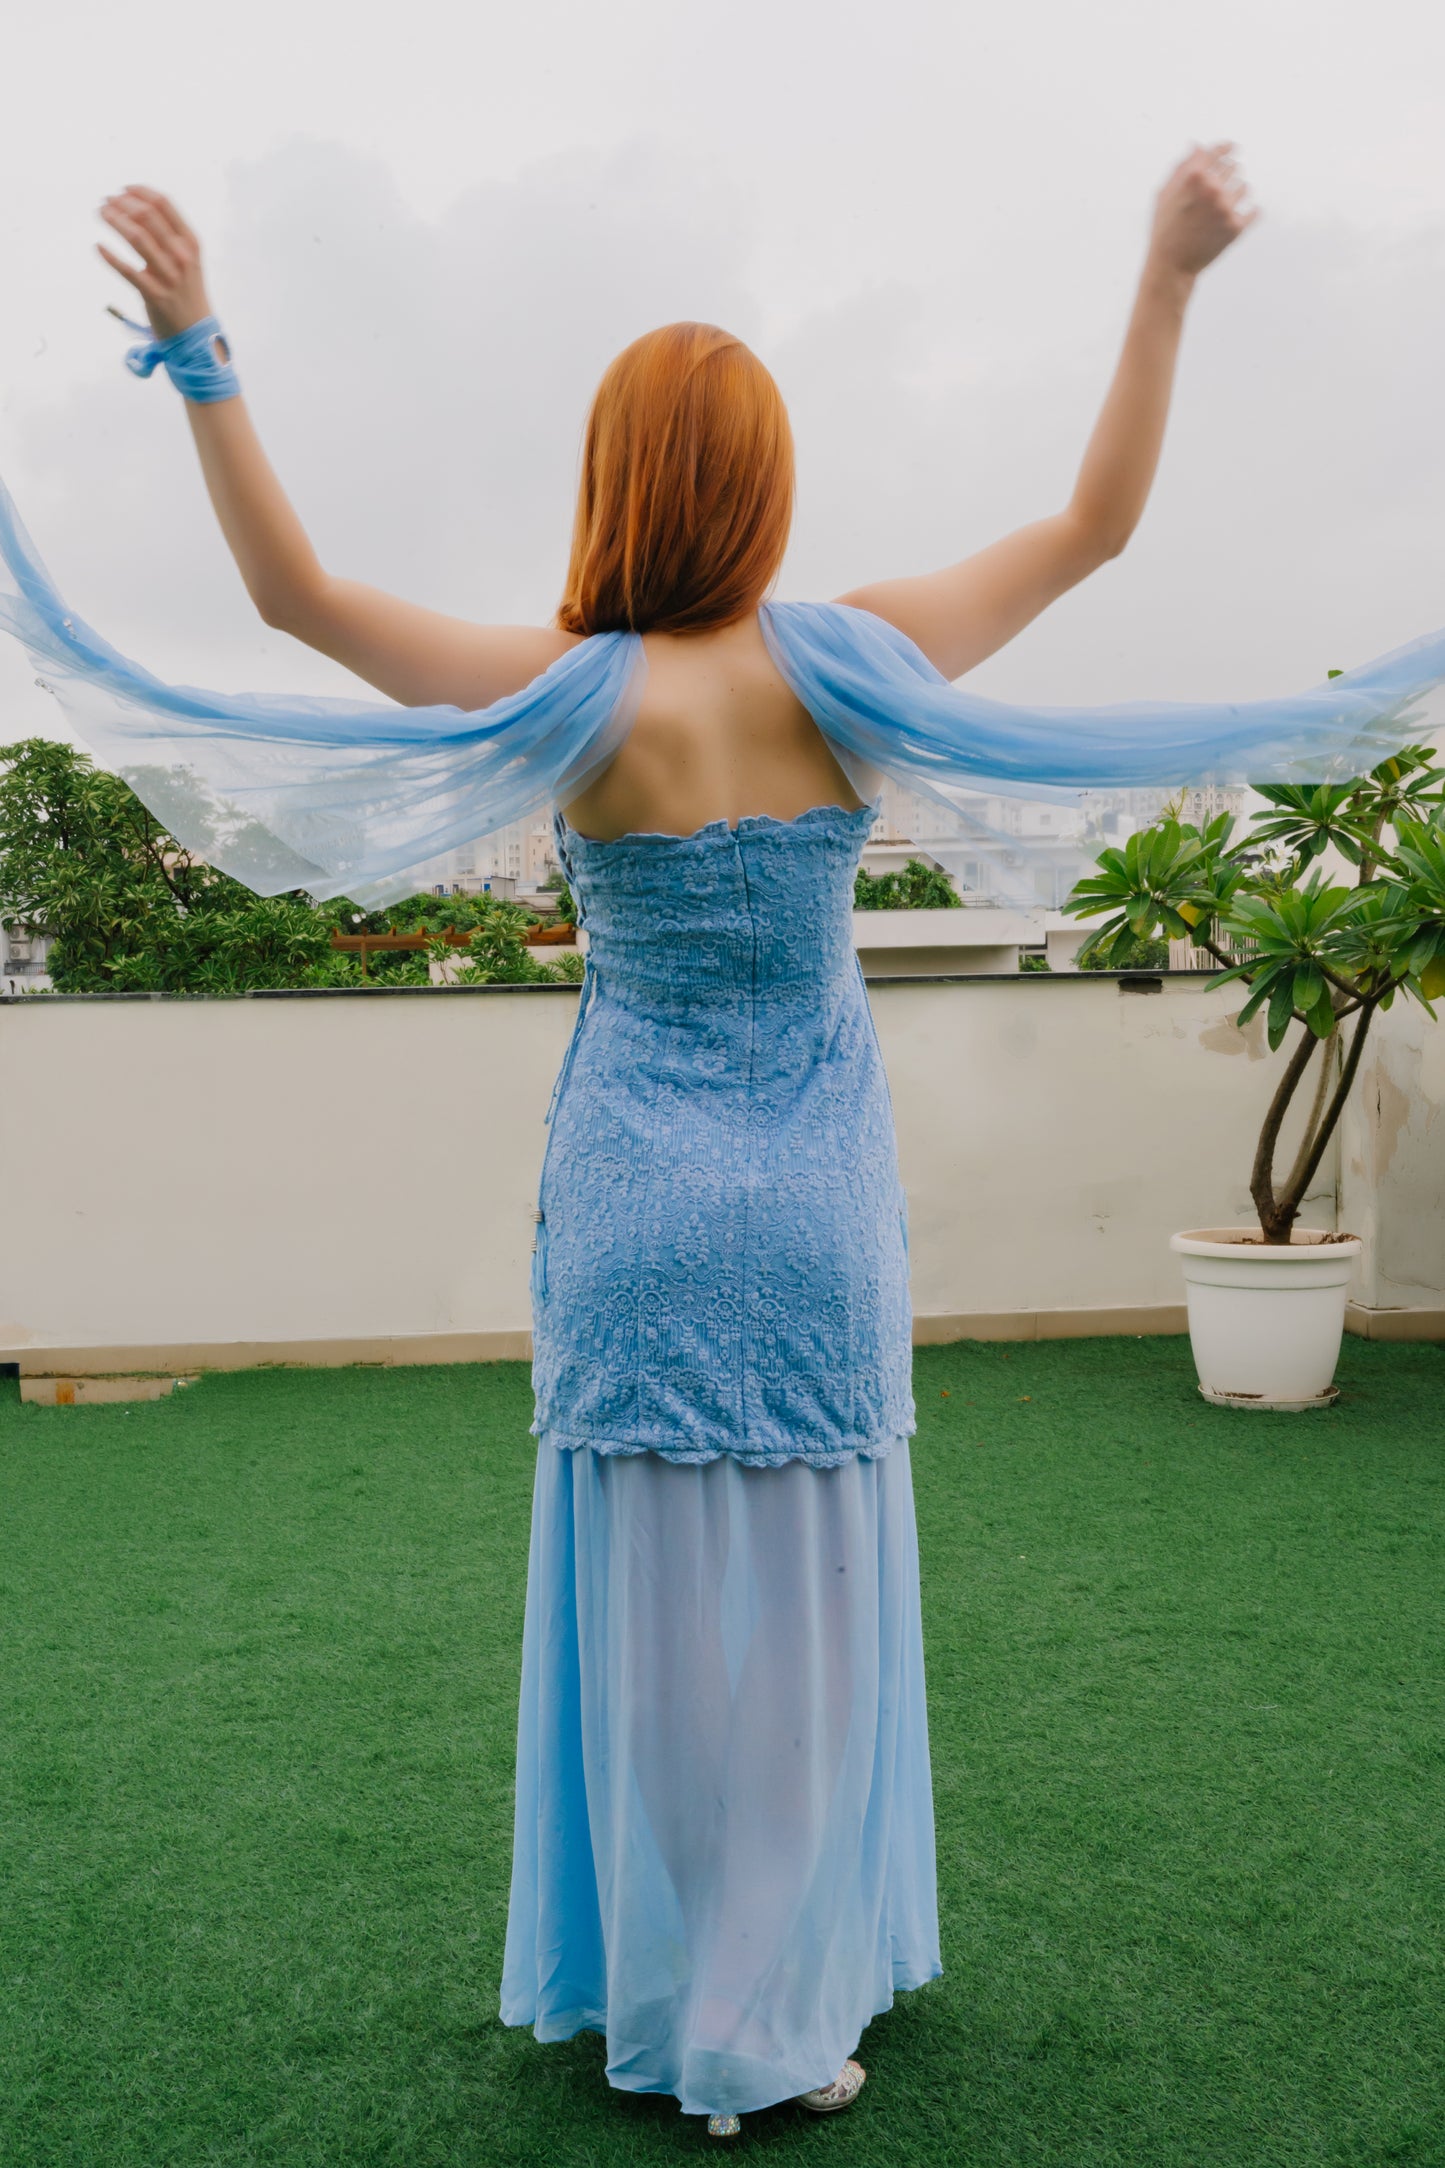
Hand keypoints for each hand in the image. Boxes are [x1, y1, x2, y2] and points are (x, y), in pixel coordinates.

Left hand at [97, 187, 211, 341]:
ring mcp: (169, 276)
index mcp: (190, 242)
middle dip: (122, 203)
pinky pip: (128, 271)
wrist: (196, 331)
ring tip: (101, 213)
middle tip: (106, 201)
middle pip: (147, 216)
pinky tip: (98, 247)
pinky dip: (110, 257)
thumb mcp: (186, 259)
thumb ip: (168, 235)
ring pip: (137, 238)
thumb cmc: (185, 290)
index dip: (139, 192)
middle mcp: (181, 256)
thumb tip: (136, 206)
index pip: (163, 205)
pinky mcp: (154, 295)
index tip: (122, 190)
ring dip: (114, 220)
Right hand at [1147, 142, 1258, 282]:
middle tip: (1219, 188)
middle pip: (1234, 167)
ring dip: (1238, 192)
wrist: (1171, 265)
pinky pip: (1255, 211)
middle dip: (1229, 174)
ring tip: (1224, 206)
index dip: (1227, 148)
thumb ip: (1181, 167)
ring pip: (1245, 186)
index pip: (1219, 151)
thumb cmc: (1165, 228)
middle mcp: (1212, 188)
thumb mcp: (1165, 194)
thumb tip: (1197, 145)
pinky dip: (1251, 213)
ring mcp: (1226, 207)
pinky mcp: (1236, 226)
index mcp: (1193, 176)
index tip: (1234, 148)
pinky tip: (1246, 215)